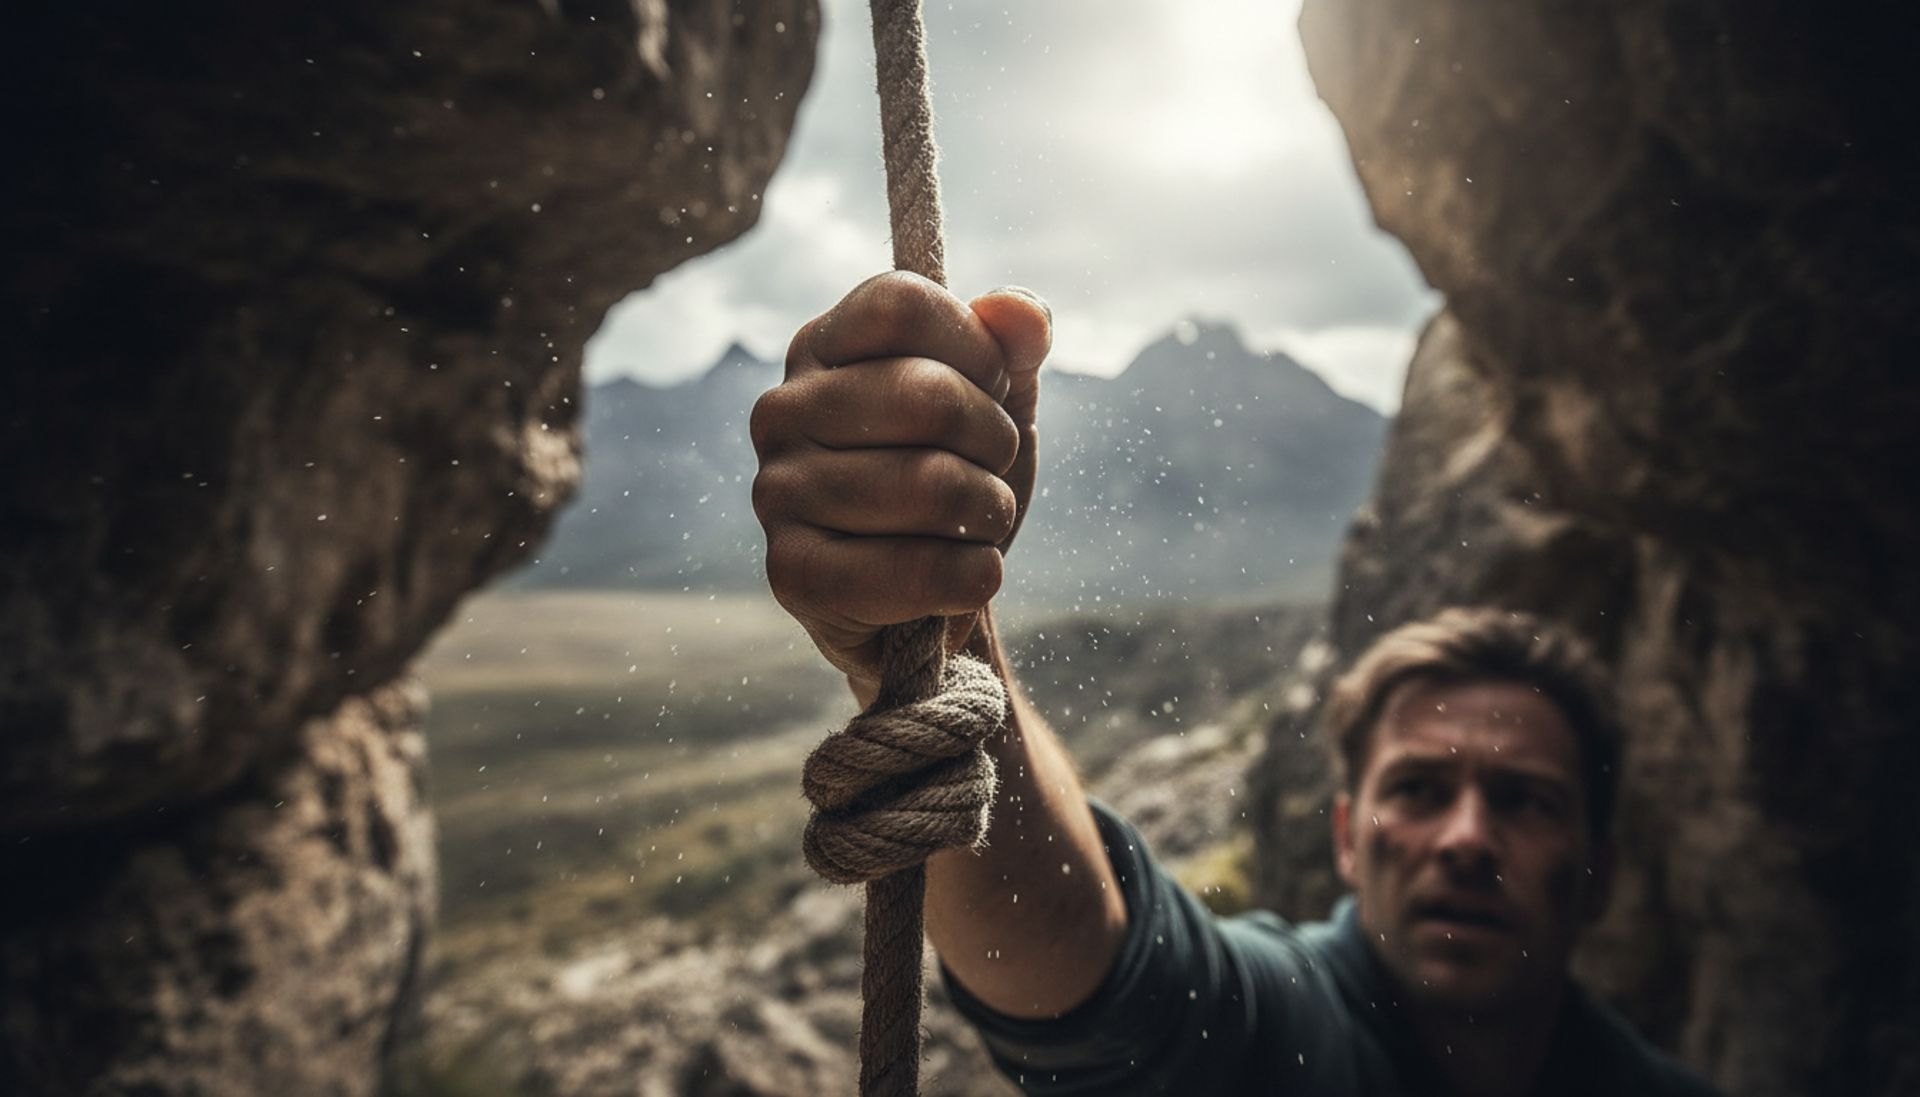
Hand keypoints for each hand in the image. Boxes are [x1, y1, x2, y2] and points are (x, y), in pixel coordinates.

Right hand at [750, 272, 1050, 695]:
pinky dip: (974, 576)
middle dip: (995, 442)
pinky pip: (917, 570)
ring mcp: (777, 492)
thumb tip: (1022, 312)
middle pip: (931, 397)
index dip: (977, 350)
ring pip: (933, 486)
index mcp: (822, 346)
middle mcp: (782, 411)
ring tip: (976, 524)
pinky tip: (967, 575)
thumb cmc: (952, 475)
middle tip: (989, 469)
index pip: (904, 306)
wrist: (921, 597)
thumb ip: (1012, 346)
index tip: (991, 390)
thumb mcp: (992, 401)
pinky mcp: (792, 574)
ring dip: (989, 512)